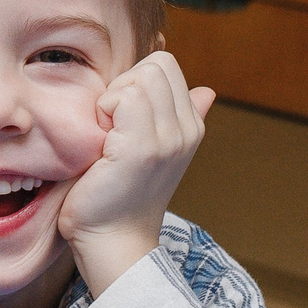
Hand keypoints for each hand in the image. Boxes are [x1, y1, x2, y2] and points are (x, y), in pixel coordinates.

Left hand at [56, 51, 215, 295]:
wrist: (111, 242)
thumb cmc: (116, 196)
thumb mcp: (152, 151)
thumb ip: (175, 116)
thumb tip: (207, 90)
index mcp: (190, 127)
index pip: (165, 66)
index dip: (133, 82)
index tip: (118, 119)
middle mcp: (186, 131)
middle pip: (156, 65)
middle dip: (124, 85)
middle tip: (109, 126)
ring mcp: (169, 139)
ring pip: (141, 77)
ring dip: (111, 100)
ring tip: (106, 136)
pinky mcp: (144, 148)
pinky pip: (124, 98)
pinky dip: (103, 113)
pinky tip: (100, 145)